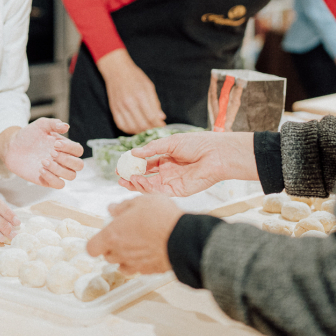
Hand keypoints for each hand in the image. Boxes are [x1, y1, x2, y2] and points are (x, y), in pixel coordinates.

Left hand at [0, 118, 83, 188]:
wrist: (12, 147)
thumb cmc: (29, 135)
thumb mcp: (41, 125)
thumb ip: (54, 123)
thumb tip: (66, 126)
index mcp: (65, 147)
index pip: (78, 150)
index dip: (70, 148)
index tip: (55, 143)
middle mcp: (63, 159)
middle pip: (79, 165)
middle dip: (67, 159)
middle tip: (52, 152)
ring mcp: (56, 171)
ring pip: (71, 176)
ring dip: (58, 169)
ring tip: (43, 161)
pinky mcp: (47, 180)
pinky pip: (59, 185)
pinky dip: (52, 178)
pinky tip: (40, 170)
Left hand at [86, 195, 181, 274]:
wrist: (183, 237)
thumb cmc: (160, 217)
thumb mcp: (140, 202)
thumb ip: (123, 207)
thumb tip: (113, 208)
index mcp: (112, 235)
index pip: (92, 248)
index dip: (96, 242)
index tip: (104, 235)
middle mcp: (120, 253)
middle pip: (107, 256)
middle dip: (113, 247)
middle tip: (125, 235)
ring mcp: (134, 264)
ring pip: (122, 265)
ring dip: (125, 257)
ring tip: (138, 244)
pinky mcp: (149, 271)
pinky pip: (139, 269)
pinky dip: (140, 263)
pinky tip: (149, 252)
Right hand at [96, 49, 165, 133]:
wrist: (117, 70)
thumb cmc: (135, 77)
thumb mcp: (149, 86)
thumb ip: (155, 103)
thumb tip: (161, 117)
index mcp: (141, 95)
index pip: (151, 117)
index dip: (158, 125)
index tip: (162, 126)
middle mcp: (129, 102)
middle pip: (142, 125)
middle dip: (151, 130)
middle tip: (156, 129)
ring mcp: (120, 107)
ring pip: (132, 128)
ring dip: (141, 132)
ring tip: (147, 129)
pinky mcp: (114, 109)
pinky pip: (121, 126)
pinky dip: (129, 130)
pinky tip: (136, 128)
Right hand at [119, 130, 257, 196]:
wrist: (216, 154)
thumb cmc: (197, 144)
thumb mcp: (171, 142)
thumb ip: (152, 149)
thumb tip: (134, 152)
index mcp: (167, 159)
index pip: (147, 164)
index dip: (134, 165)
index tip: (121, 165)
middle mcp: (168, 172)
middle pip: (146, 177)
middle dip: (132, 177)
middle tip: (120, 176)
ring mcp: (173, 182)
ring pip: (150, 187)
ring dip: (137, 184)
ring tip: (126, 179)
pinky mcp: (178, 191)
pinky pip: (160, 192)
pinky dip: (148, 188)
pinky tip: (139, 181)